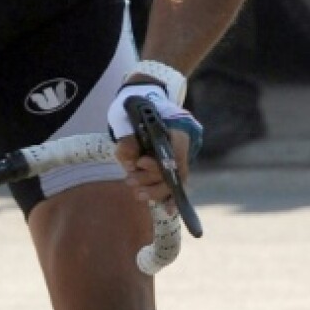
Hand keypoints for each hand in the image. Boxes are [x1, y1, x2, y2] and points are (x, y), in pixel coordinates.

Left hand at [107, 84, 201, 198]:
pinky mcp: (172, 164)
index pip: (177, 150)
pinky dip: (171, 197)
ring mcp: (179, 153)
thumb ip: (127, 136)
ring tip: (137, 193)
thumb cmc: (133, 105)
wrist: (141, 98)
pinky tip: (169, 211)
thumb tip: (130, 160)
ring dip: (157, 190)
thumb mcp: (125, 114)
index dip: (160, 162)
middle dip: (153, 179)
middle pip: (175, 169)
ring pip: (176, 179)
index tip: (140, 162)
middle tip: (131, 181)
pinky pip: (176, 183)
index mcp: (178, 126)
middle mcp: (184, 142)